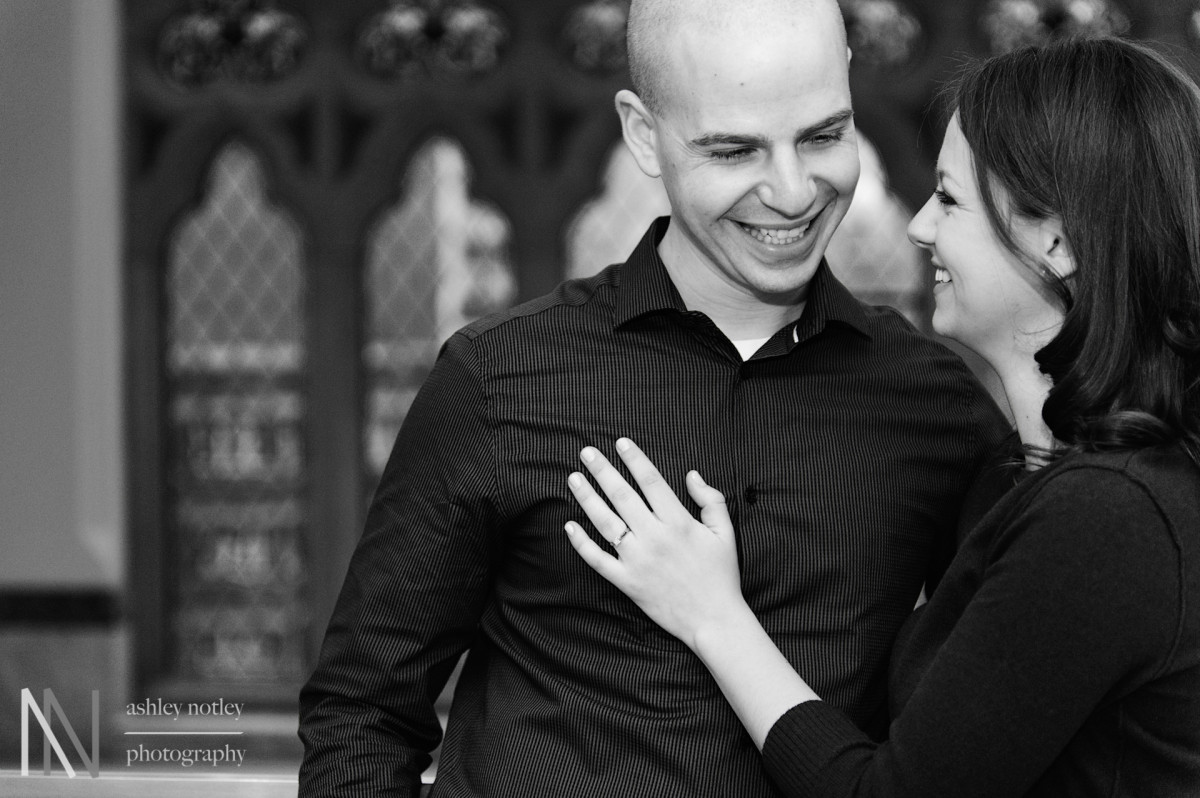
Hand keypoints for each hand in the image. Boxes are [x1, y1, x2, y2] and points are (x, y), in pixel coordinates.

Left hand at [564, 438, 746, 650]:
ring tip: (573, 479)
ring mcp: (638, 560)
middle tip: (586, 452)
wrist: (714, 620)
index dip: (635, 459)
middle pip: (623, 495)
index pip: (651, 481)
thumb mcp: (725, 533)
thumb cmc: (721, 575)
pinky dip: (581, 543)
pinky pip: (598, 560)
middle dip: (603, 470)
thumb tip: (691, 474)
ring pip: (606, 522)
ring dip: (587, 498)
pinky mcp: (627, 582)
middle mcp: (655, 538)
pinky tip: (569, 525)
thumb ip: (710, 500)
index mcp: (679, 522)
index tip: (620, 442)